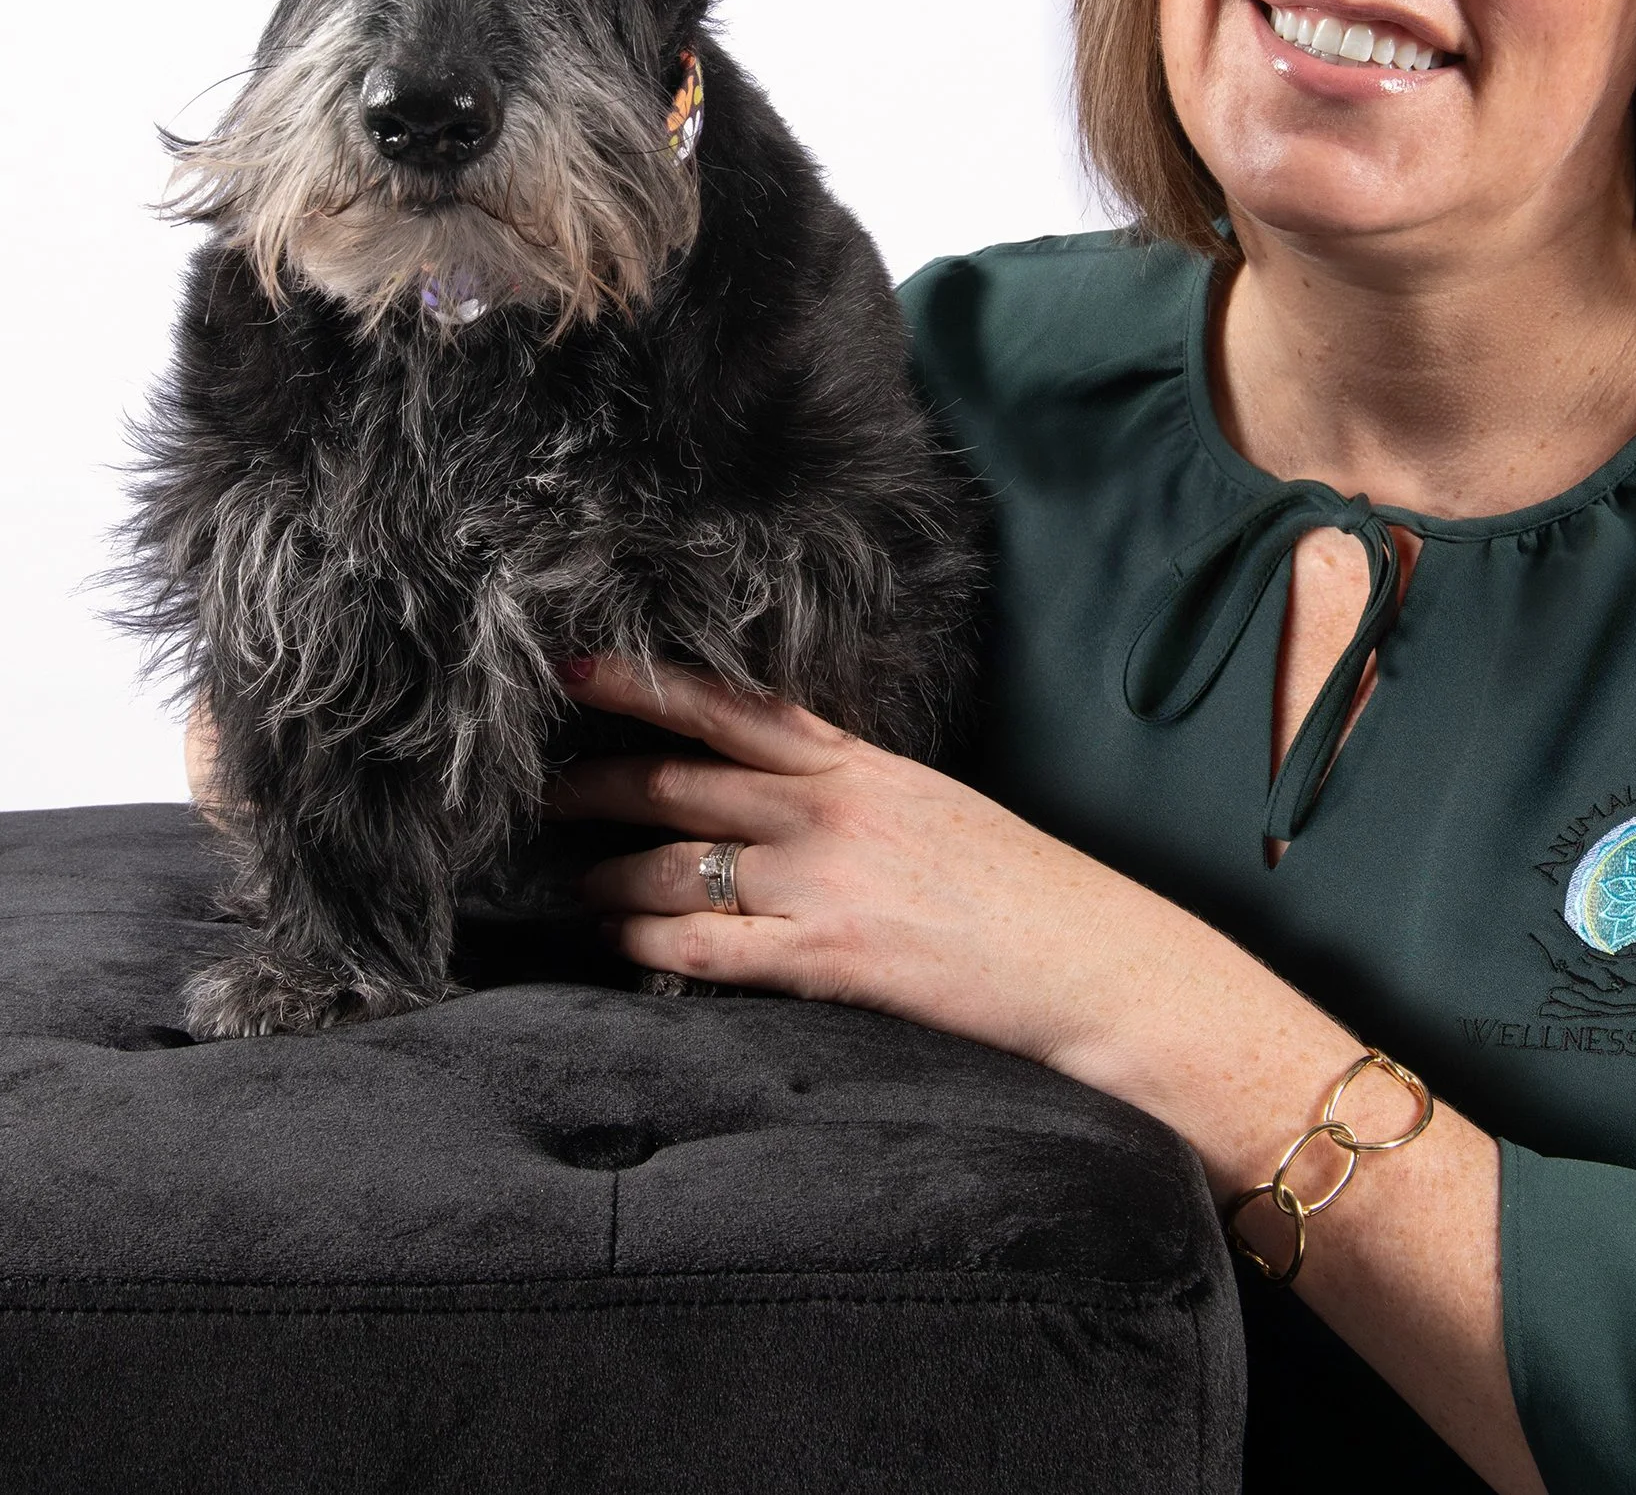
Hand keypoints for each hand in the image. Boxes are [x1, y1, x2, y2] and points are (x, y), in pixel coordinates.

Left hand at [547, 656, 1233, 1090]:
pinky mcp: (826, 961)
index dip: (649, 683)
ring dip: (605, 874)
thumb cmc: (1031, 897)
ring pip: (674, 864)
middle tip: (537, 786)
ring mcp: (826, 885)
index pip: (737, 707)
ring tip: (567, 884)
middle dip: (595, 781)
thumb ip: (862, 796)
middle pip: (683, 781)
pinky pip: (701, 946)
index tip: (581, 667)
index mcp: (868, 767)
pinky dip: (644, 943)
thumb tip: (790, 794)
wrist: (1098, 966)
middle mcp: (836, 813)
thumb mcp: (944, 813)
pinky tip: (615, 945)